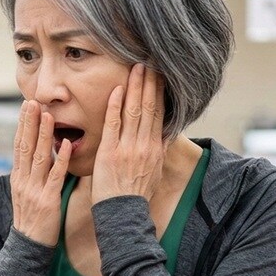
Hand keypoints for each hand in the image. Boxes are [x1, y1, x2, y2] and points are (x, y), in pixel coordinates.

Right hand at [9, 100, 72, 246]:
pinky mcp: (47, 200)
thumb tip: (36, 154)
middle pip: (24, 146)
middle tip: (32, 101)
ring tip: (47, 115)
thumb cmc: (32, 219)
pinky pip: (54, 176)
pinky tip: (65, 145)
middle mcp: (23, 180)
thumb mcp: (26, 193)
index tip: (26, 106)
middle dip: (28, 123)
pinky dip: (60, 160)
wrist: (28, 246)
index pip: (18, 145)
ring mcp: (34, 190)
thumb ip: (31, 173)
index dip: (22, 125)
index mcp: (18, 177)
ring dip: (43, 135)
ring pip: (38, 157)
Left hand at [92, 64, 166, 203]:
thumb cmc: (135, 195)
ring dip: (135, 88)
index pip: (159, 114)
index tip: (160, 75)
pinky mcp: (110, 153)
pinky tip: (116, 90)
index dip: (159, 93)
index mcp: (155, 148)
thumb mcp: (154, 172)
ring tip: (137, 68)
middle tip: (150, 61)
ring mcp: (128, 148)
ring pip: (134, 112)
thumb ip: (157, 151)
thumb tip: (165, 135)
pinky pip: (113, 125)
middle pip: (149, 107)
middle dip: (150, 83)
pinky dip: (115, 106)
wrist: (124, 214)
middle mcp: (144, 145)